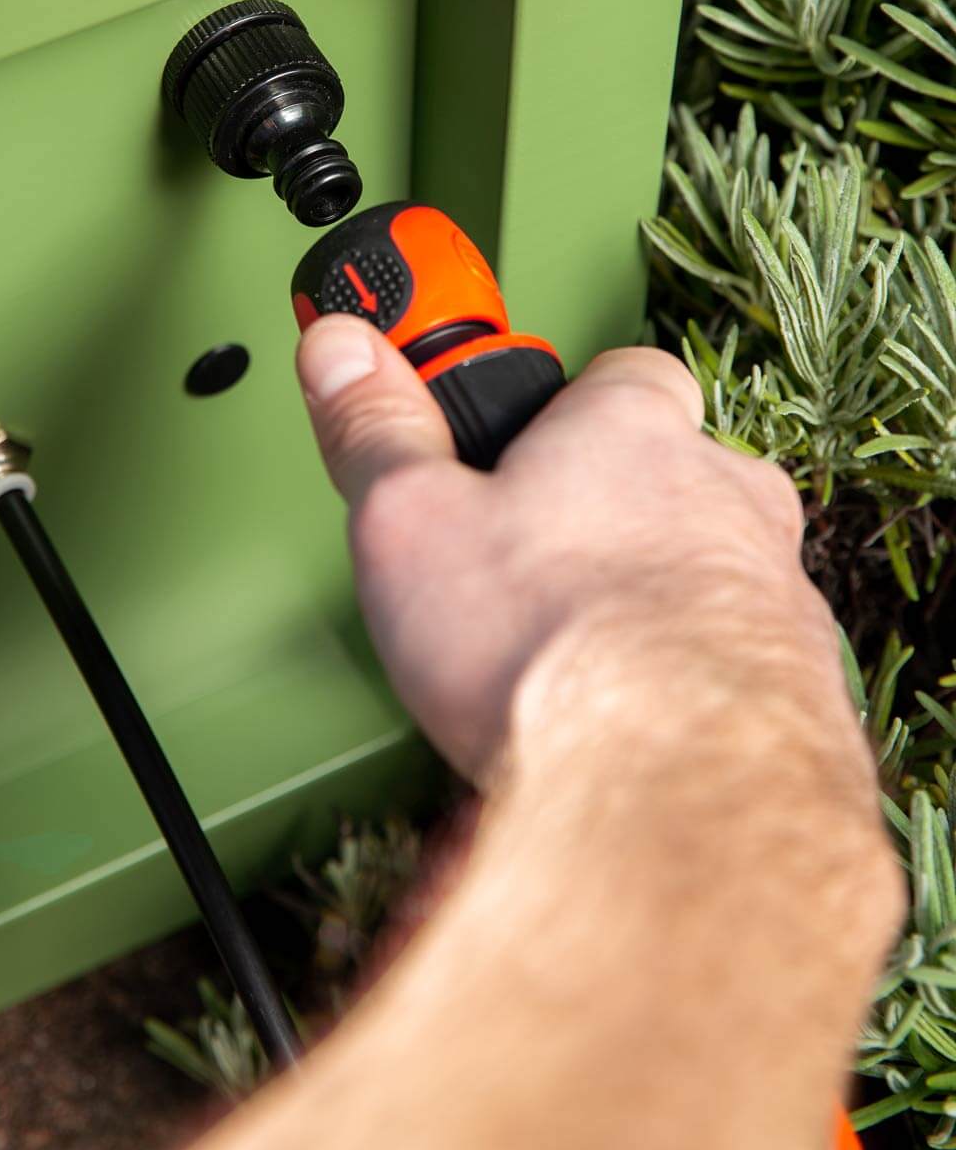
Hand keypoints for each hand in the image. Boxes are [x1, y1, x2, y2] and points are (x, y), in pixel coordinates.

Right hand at [296, 318, 863, 790]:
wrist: (679, 797)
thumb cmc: (555, 648)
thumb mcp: (407, 519)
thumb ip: (376, 426)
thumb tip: (343, 352)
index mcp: (633, 426)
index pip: (613, 369)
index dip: (556, 407)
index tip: (503, 437)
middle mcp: (727, 491)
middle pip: (665, 474)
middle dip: (602, 514)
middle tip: (526, 568)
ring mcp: (778, 590)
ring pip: (710, 570)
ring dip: (652, 600)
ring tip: (566, 656)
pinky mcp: (805, 687)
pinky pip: (740, 663)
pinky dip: (690, 683)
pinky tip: (626, 721)